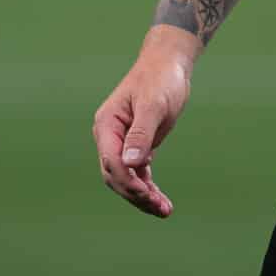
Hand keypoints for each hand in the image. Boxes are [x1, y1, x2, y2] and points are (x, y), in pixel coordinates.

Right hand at [92, 29, 196, 217]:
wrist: (169, 64)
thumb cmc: (160, 79)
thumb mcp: (153, 105)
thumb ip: (141, 134)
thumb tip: (130, 163)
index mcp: (107, 124)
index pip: (110, 161)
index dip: (127, 181)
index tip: (148, 194)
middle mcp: (109, 136)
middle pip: (115, 175)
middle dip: (136, 194)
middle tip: (161, 208)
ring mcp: (121, 142)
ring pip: (126, 178)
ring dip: (143, 196)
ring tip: (164, 210)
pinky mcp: (136, 146)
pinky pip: (137, 173)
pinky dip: (148, 187)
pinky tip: (161, 200)